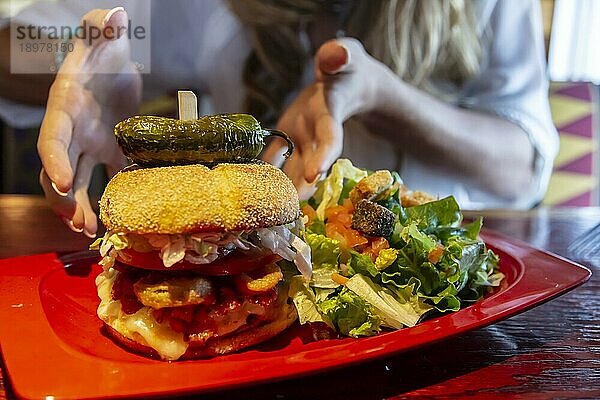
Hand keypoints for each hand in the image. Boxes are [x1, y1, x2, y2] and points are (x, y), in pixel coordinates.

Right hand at [37, 7, 141, 236]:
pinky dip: (114, 199)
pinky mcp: (112, 153)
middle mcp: (74, 132)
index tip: (59, 183)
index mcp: (65, 108)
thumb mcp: (103, 34)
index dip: (52, 161)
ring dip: (83, 208)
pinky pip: (110, 180)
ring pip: (79, 183)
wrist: (115, 64)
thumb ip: (103, 26)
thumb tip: (113, 16)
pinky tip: (123, 219)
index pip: (51, 139)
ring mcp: (91, 146)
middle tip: (79, 223)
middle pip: (60, 171)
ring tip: (93, 232)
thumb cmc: (103, 49)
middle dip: (64, 199)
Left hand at [262, 37, 379, 197]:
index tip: (313, 175)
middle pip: (309, 164)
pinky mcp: (288, 138)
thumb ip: (339, 55)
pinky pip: (275, 157)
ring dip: (283, 187)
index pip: (330, 138)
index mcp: (330, 115)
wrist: (345, 85)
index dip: (324, 156)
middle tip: (286, 209)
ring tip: (269, 210)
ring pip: (292, 168)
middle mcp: (316, 134)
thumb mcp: (345, 56)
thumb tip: (336, 56)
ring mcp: (302, 140)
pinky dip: (265, 169)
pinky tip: (249, 184)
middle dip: (299, 186)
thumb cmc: (344, 67)